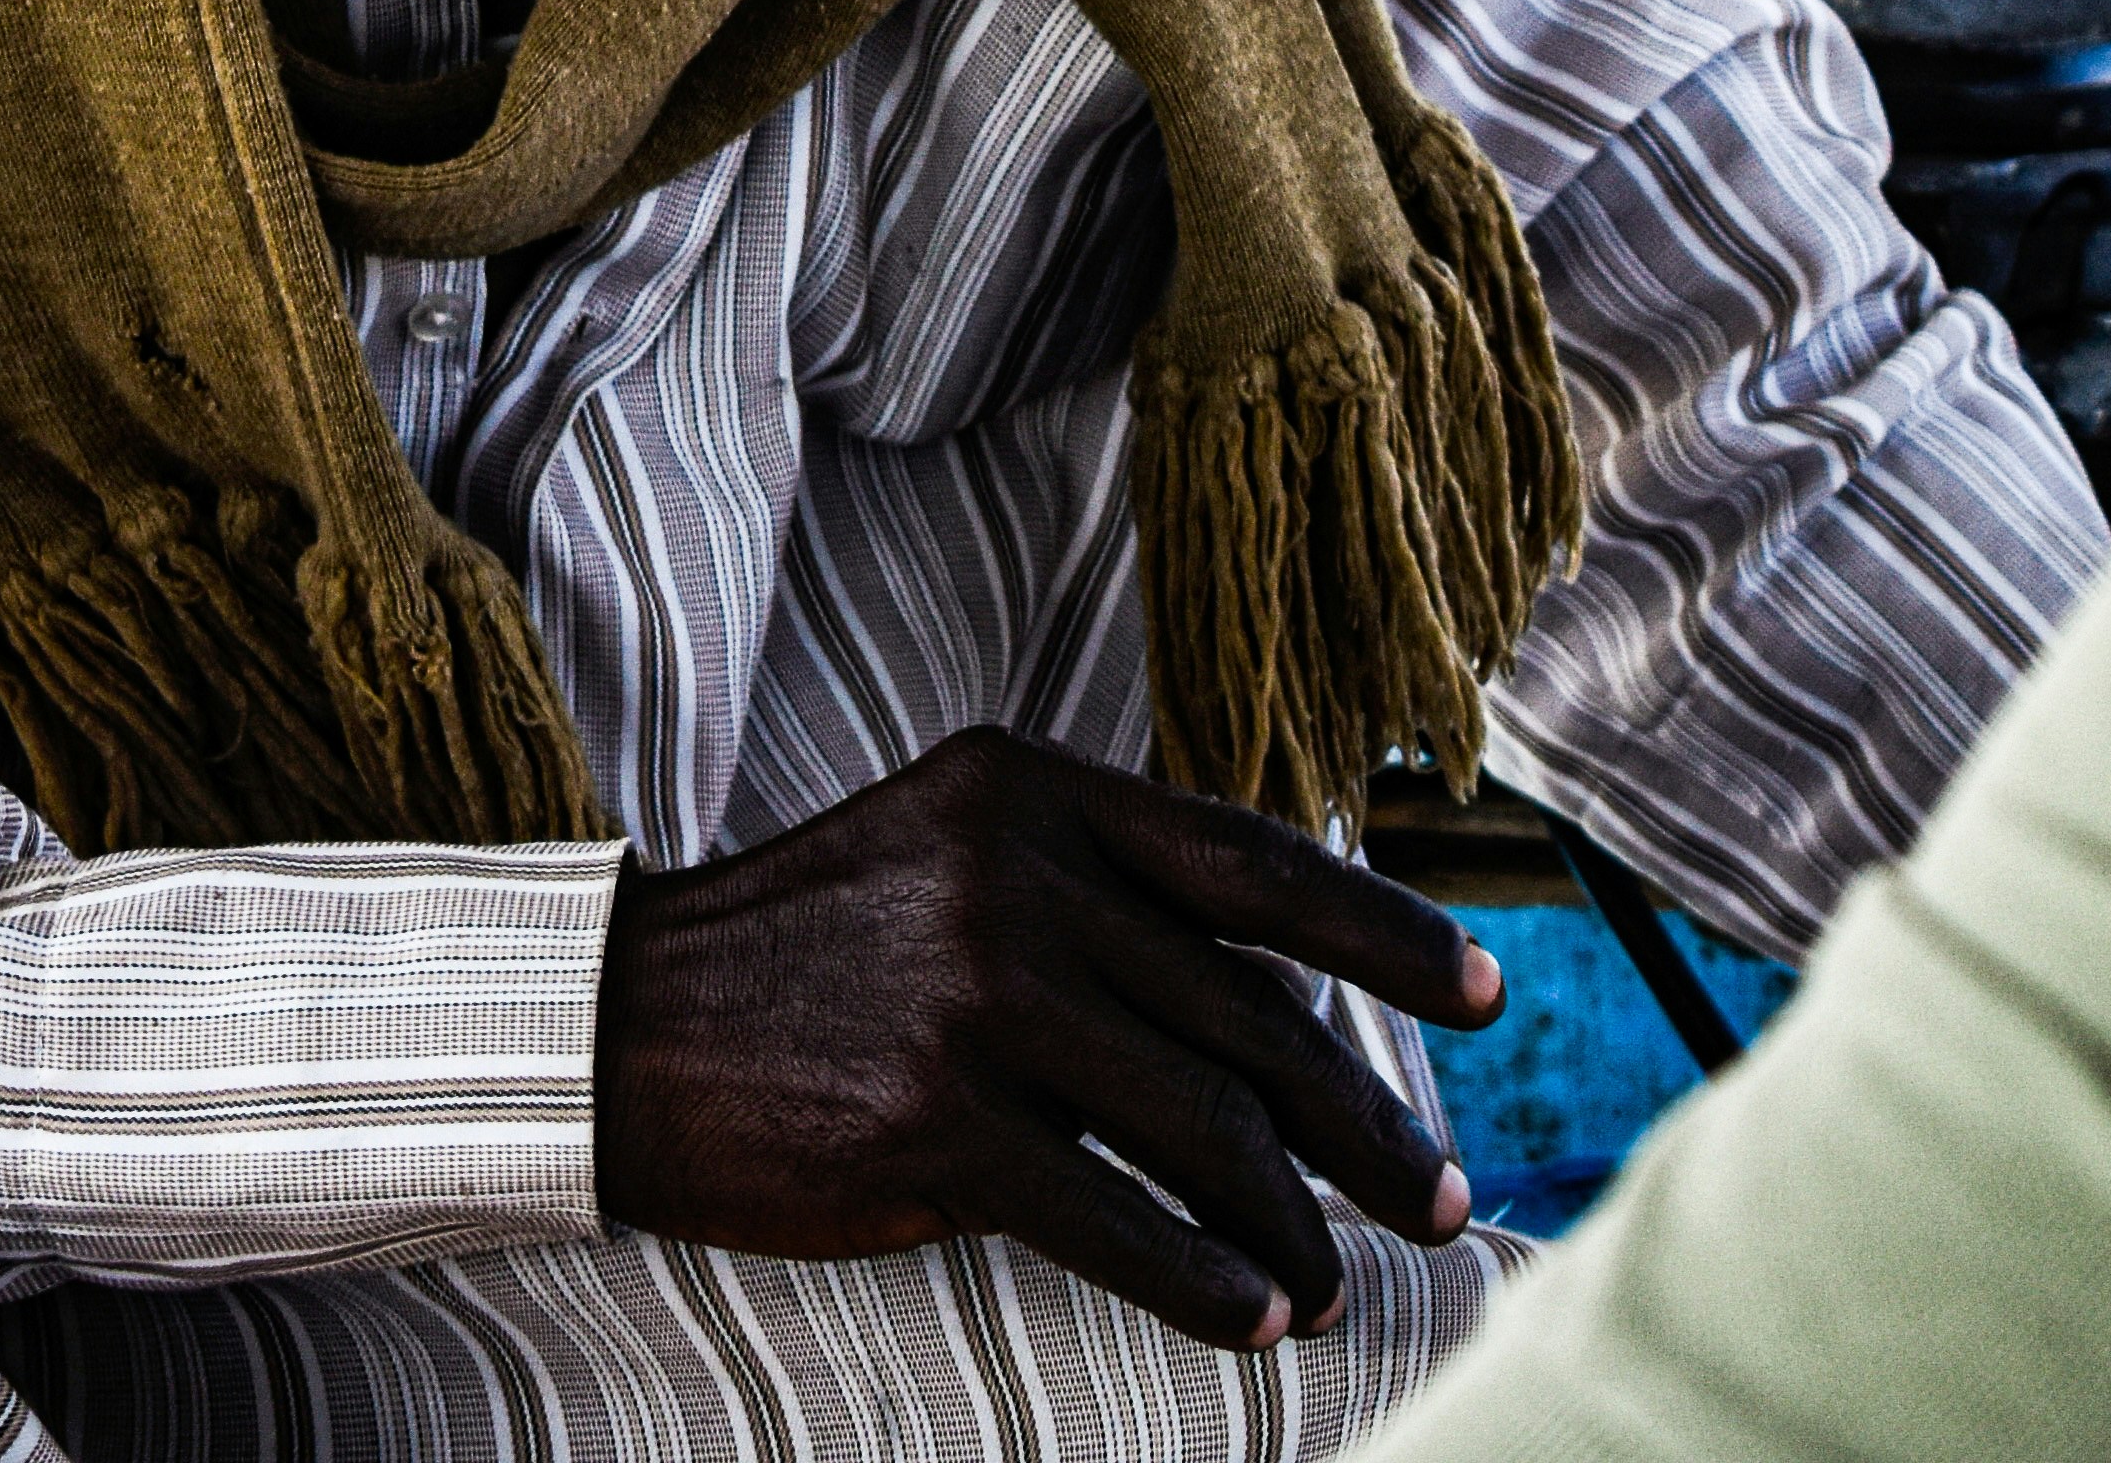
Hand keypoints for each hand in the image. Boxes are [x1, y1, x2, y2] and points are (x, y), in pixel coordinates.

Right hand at [592, 727, 1503, 1346]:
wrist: (626, 1020)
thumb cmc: (815, 950)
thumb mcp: (953, 850)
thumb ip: (1097, 889)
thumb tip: (1280, 996)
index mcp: (1034, 791)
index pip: (1252, 860)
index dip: (1382, 932)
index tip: (1484, 991)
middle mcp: (1017, 877)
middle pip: (1250, 1014)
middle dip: (1365, 1120)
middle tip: (1432, 1193)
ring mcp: (978, 998)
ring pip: (1205, 1128)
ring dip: (1295, 1225)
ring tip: (1336, 1280)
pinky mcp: (938, 1122)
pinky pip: (1118, 1220)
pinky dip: (1206, 1282)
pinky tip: (1253, 1319)